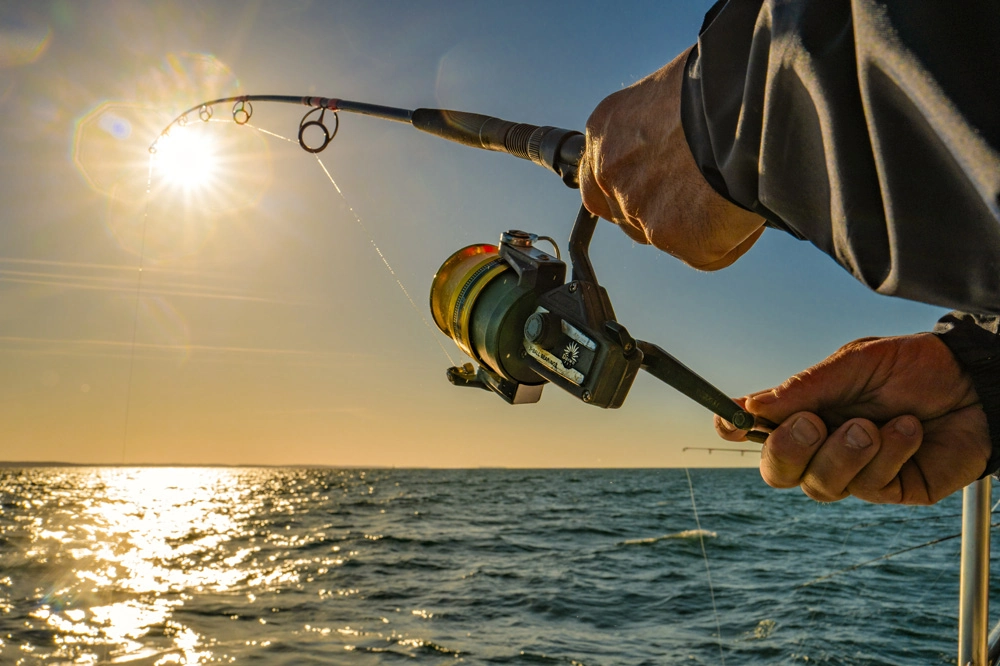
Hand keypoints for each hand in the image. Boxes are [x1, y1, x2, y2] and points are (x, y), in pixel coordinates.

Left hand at [579, 46, 764, 269]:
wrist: (752, 103)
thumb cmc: (721, 81)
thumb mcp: (673, 88)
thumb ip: (660, 123)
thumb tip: (679, 140)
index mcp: (605, 131)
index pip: (598, 179)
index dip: (629, 186)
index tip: (655, 184)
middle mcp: (612, 174)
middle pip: (630, 214)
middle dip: (664, 208)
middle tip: (703, 190)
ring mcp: (642, 212)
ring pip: (668, 236)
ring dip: (699, 223)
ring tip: (735, 190)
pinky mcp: (681, 241)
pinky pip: (709, 253)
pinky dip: (733, 238)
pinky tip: (750, 208)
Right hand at [715, 333, 989, 503]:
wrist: (977, 383)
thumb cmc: (913, 367)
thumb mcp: (855, 363)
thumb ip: (807, 386)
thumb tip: (751, 405)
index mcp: (805, 410)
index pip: (755, 429)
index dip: (734, 428)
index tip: (727, 420)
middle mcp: (821, 445)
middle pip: (777, 471)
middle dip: (786, 451)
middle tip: (811, 424)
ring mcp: (853, 471)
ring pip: (819, 485)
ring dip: (843, 453)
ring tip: (873, 425)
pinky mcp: (890, 490)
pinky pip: (868, 486)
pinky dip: (887, 455)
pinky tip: (908, 429)